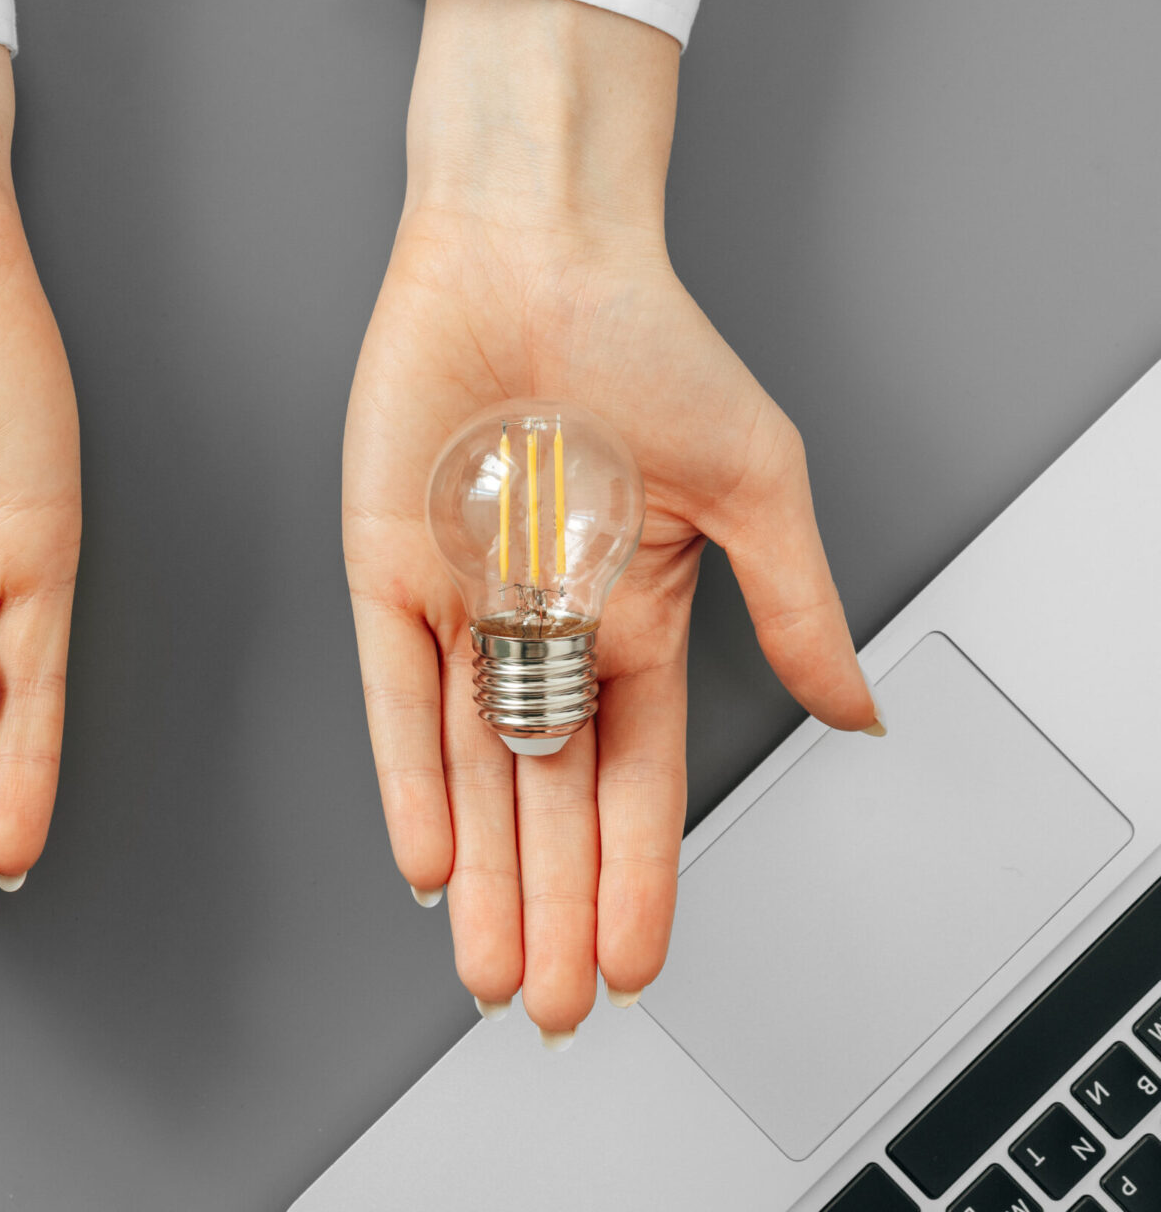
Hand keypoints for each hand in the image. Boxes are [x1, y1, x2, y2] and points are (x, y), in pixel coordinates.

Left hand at [344, 0, 877, 1039]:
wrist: (537, 246)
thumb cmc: (646, 341)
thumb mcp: (752, 487)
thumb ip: (794, 608)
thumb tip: (859, 708)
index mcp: (632, 617)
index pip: (635, 777)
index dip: (636, 871)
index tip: (632, 958)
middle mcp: (541, 627)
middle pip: (548, 800)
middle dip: (553, 904)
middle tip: (553, 1000)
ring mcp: (462, 606)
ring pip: (469, 770)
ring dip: (484, 872)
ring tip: (492, 967)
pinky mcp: (387, 570)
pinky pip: (394, 695)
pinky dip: (410, 776)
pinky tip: (429, 856)